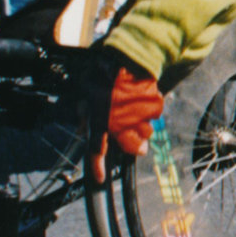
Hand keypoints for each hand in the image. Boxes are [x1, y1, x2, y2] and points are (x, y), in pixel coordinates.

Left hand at [81, 51, 162, 183]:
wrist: (128, 57)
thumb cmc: (103, 73)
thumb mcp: (85, 90)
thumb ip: (84, 110)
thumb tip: (82, 124)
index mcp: (100, 119)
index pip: (96, 148)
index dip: (97, 166)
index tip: (100, 179)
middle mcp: (120, 122)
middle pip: (134, 147)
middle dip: (136, 145)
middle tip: (136, 139)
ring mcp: (139, 116)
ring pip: (146, 133)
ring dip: (142, 128)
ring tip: (136, 112)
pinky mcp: (153, 108)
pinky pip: (154, 118)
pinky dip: (150, 113)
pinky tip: (142, 100)